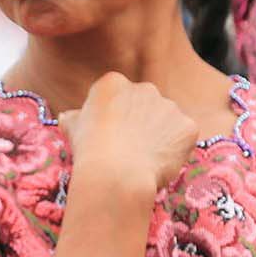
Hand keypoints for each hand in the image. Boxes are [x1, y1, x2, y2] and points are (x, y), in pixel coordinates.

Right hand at [63, 74, 197, 205]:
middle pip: (146, 106)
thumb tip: (68, 118)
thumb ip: (75, 118)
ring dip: (159, 137)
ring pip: (166, 122)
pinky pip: (183, 138)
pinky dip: (175, 152)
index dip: (115, 120)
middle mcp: (144, 88)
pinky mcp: (187, 126)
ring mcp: (169, 106)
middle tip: (129, 152)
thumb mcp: (72, 130)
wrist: (116, 173)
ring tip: (144, 162)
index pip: (118, 98)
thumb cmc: (90, 152)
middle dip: (141, 125)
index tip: (110, 138)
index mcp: (113, 83)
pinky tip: (160, 165)